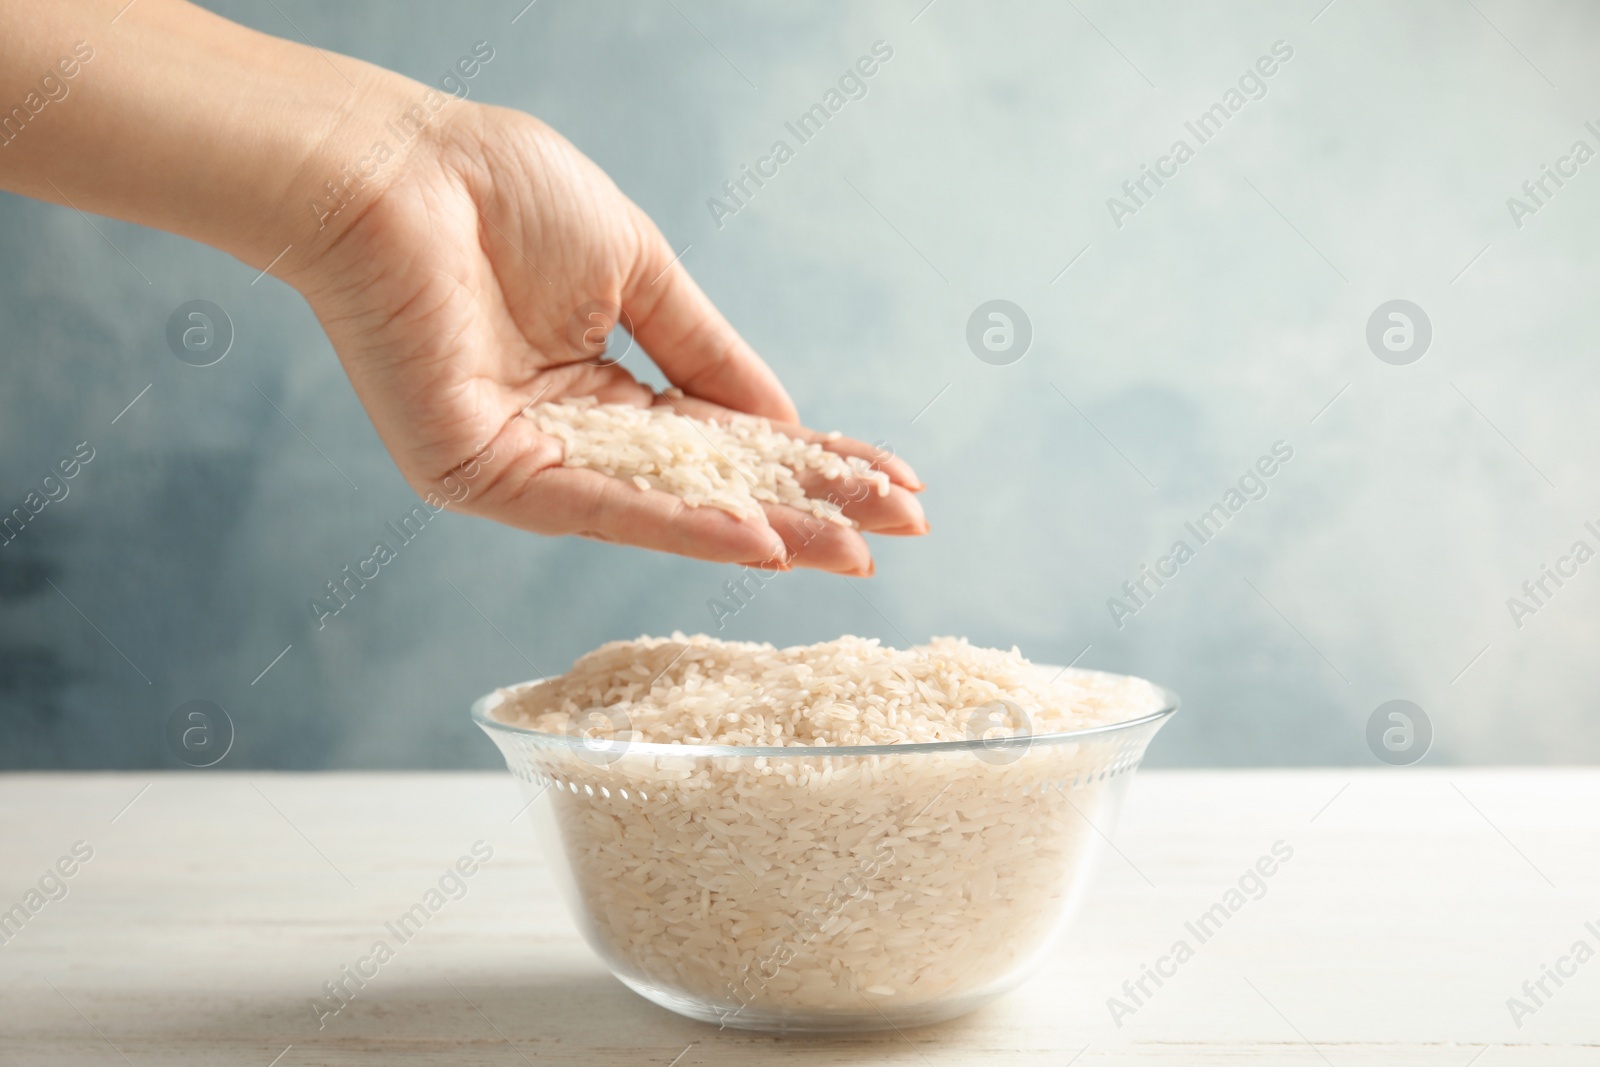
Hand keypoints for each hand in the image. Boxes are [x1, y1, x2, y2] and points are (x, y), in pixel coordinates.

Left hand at [293, 103, 927, 575]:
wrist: (391, 169)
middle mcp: (575, 440)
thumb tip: (788, 422)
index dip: (813, 461)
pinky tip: (756, 539)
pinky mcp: (486, 476)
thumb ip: (709, 353)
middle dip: (809, 507)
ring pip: (666, 508)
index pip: (731, 439)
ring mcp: (530, 465)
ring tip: (847, 548)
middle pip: (711, 485)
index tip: (894, 485)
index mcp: (607, 388)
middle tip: (897, 533)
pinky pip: (599, 507)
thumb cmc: (500, 196)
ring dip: (763, 529)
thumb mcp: (640, 271)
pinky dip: (681, 525)